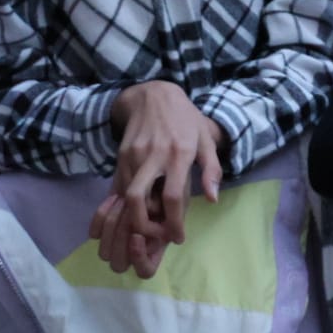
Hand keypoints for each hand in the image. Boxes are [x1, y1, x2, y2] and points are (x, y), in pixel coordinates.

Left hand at [89, 190, 168, 278]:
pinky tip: (114, 198)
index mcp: (156, 248)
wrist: (149, 168)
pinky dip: (101, 215)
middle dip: (121, 239)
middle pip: (119, 265)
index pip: (145, 271)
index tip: (136, 236)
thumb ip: (165, 215)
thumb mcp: (175, 199)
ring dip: (112, 224)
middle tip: (128, 212)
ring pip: (104, 252)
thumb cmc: (169, 185)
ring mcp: (117, 240)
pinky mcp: (103, 226)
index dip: (139, 258)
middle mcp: (135, 250)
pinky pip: (94, 233)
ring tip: (124, 201)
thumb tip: (150, 219)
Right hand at [106, 81, 223, 249]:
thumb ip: (212, 170)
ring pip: (125, 196)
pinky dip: (126, 203)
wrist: (154, 96)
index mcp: (179, 153)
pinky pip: (119, 186)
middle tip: (155, 236)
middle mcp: (153, 155)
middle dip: (143, 226)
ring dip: (133, 216)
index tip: (177, 236)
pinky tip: (136, 209)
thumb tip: (213, 199)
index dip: (173, 222)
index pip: (173, 196)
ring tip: (147, 225)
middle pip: (138, 200)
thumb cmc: (186, 120)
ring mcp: (133, 155)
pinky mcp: (121, 155)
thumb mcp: (206, 139)